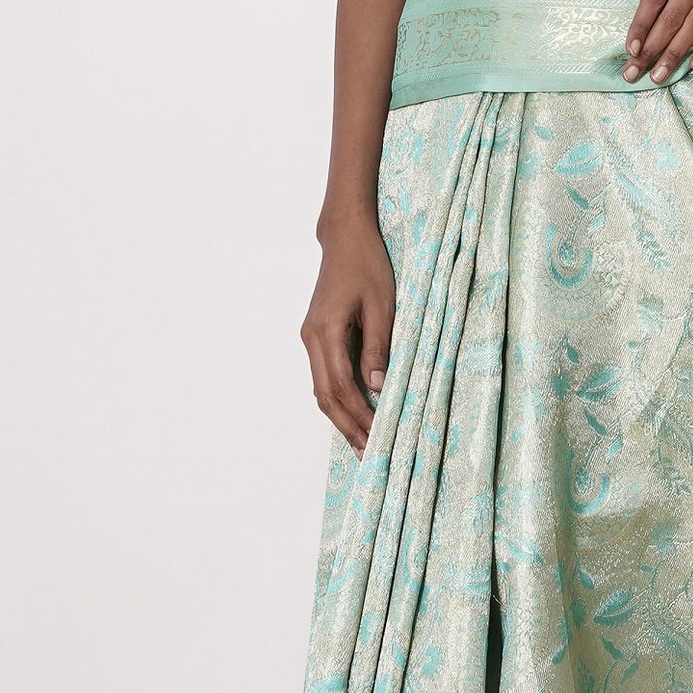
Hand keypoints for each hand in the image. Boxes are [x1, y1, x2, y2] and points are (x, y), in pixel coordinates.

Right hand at [300, 216, 395, 458]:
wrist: (345, 238)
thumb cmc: (367, 265)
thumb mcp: (382, 305)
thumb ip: (378, 346)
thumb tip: (379, 388)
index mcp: (326, 331)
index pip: (341, 387)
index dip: (359, 416)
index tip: (378, 437)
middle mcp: (311, 338)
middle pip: (325, 396)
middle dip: (347, 427)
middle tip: (368, 455)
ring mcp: (311, 338)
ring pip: (321, 389)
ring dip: (341, 417)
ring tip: (363, 443)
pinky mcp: (317, 336)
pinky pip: (325, 376)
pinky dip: (338, 398)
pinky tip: (355, 413)